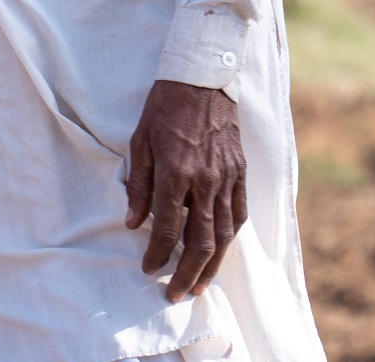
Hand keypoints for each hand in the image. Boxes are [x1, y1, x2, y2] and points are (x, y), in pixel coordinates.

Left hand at [123, 79, 246, 301]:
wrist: (202, 79)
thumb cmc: (164, 108)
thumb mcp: (140, 141)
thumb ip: (138, 185)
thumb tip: (133, 223)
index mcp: (175, 172)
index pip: (168, 227)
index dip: (157, 254)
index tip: (148, 269)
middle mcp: (205, 180)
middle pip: (201, 241)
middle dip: (187, 273)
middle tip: (175, 294)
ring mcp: (227, 178)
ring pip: (224, 235)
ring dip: (212, 266)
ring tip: (200, 287)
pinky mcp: (241, 172)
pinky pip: (239, 214)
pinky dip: (230, 238)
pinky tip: (221, 251)